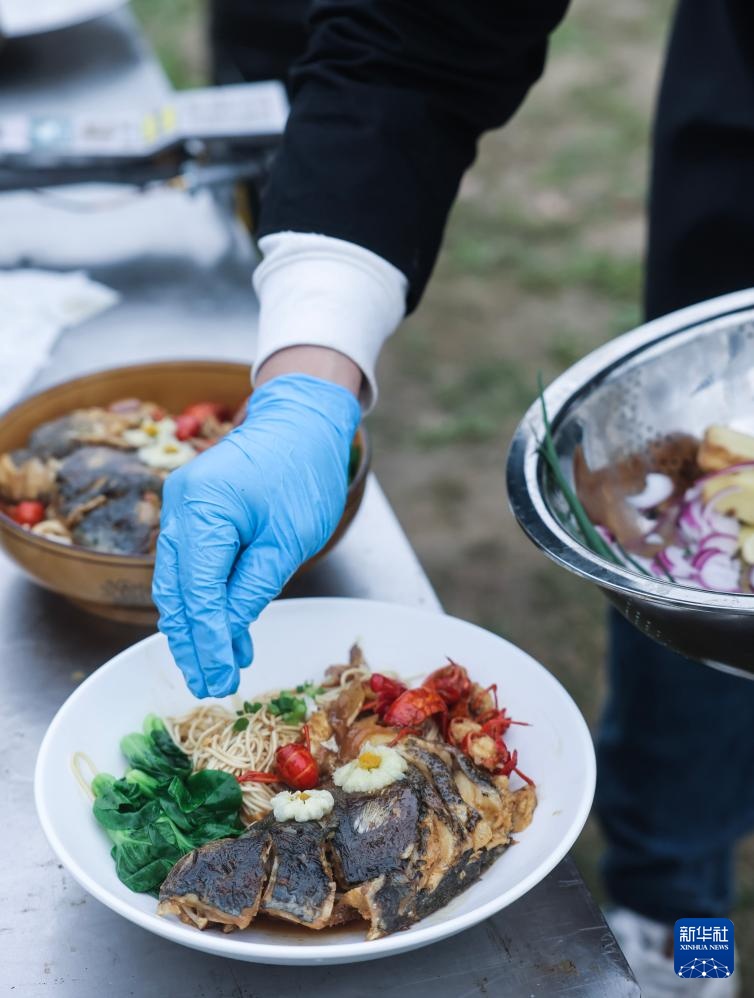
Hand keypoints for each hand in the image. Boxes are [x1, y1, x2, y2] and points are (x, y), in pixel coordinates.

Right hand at [153, 372, 360, 697]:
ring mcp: (179, 507)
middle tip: (211, 685)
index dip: (207, 641)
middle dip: (193, 642)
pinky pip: (188, 564)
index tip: (219, 678)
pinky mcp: (190, 511)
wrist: (300, 421)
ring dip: (194, 626)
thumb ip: (253, 587)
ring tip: (214, 666)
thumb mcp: (288, 538)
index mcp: (203, 509)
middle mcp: (179, 507)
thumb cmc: (303, 472)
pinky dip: (201, 598)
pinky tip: (220, 629)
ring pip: (177, 582)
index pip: (198, 592)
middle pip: (177, 591)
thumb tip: (226, 633)